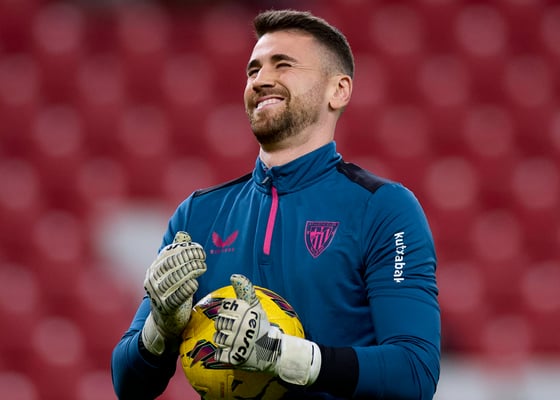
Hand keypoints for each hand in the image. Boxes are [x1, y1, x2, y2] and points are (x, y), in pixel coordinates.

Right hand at [142, 231, 206, 354]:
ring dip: (191, 271)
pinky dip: (186, 288)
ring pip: (173, 279)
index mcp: (154, 270)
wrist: (165, 323)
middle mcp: (152, 281)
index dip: (184, 249)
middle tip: (203, 258)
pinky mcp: (166, 309)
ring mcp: (157, 296)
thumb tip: (183, 234)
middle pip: (171, 265)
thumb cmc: (172, 293)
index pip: (168, 254)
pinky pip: (176, 297)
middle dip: (189, 258)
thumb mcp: (173, 273)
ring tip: (203, 268)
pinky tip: (195, 283)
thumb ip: (177, 254)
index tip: (199, 249)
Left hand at [214, 274, 321, 385]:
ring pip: (217, 338)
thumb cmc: (260, 326)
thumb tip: (233, 275)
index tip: (237, 317)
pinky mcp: (235, 358)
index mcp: (247, 311)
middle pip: (219, 322)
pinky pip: (218, 354)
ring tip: (235, 341)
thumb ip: (245, 290)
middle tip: (236, 331)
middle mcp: (243, 326)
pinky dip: (224, 354)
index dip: (228, 312)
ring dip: (223, 340)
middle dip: (225, 326)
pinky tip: (234, 351)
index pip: (224, 307)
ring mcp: (239, 343)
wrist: (272, 351)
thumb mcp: (255, 307)